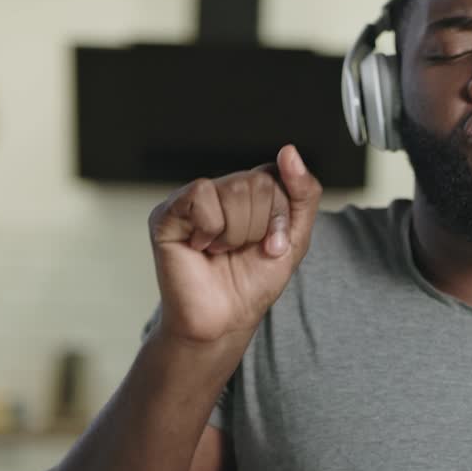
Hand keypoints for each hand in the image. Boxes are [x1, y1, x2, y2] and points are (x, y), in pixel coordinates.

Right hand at [148, 144, 321, 342]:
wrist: (225, 320)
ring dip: (237, 233)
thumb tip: (289, 150)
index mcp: (248, 192)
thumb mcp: (295, 238)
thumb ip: (304, 193)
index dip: (280, 214)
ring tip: (221, 251)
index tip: (272, 245)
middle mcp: (219, 189)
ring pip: (233, 190)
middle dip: (260, 226)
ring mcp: (191, 199)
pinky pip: (201, 196)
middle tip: (242, 251)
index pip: (275, 175)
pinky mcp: (166, 212)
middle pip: (257, 183)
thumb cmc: (254, 282)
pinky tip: (201, 247)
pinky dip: (211, 229)